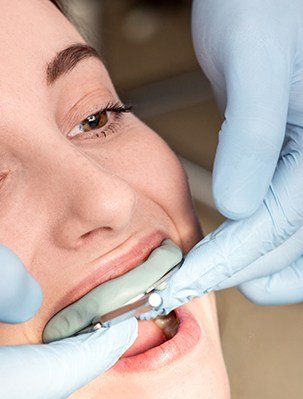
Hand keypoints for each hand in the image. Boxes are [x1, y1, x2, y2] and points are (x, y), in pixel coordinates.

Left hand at [166, 0, 302, 305]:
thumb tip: (238, 205)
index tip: (187, 280)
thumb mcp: (255, 59)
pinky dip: (271, 247)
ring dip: (262, 268)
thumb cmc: (264, 6)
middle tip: (189, 290)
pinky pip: (298, 220)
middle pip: (295, 239)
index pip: (283, 218)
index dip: (231, 256)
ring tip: (216, 282)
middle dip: (241, 269)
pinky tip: (242, 257)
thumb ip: (253, 130)